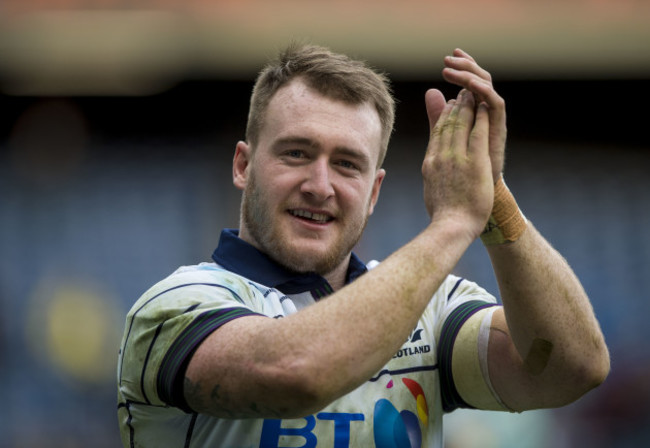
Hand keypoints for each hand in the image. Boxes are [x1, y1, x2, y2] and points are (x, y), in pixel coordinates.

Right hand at [422, 88, 492, 239]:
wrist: (451, 227)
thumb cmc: (443, 216)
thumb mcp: (431, 190)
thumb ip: (430, 173)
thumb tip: (426, 169)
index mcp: (430, 163)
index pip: (436, 134)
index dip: (443, 117)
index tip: (450, 107)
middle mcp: (440, 157)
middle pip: (447, 125)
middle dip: (455, 107)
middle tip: (463, 94)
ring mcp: (456, 158)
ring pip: (461, 125)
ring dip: (467, 107)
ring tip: (473, 95)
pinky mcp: (474, 162)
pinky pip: (478, 133)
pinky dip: (480, 118)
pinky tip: (485, 108)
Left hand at [442, 49, 506, 181]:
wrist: (467, 203)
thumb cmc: (457, 171)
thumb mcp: (442, 138)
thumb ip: (438, 117)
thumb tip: (430, 92)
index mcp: (472, 116)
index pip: (469, 85)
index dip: (462, 69)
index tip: (451, 55)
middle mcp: (485, 116)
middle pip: (479, 83)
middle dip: (466, 67)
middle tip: (452, 55)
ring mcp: (493, 123)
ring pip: (487, 90)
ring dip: (472, 76)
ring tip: (458, 66)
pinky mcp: (498, 131)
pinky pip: (496, 105)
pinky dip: (486, 92)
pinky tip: (472, 85)